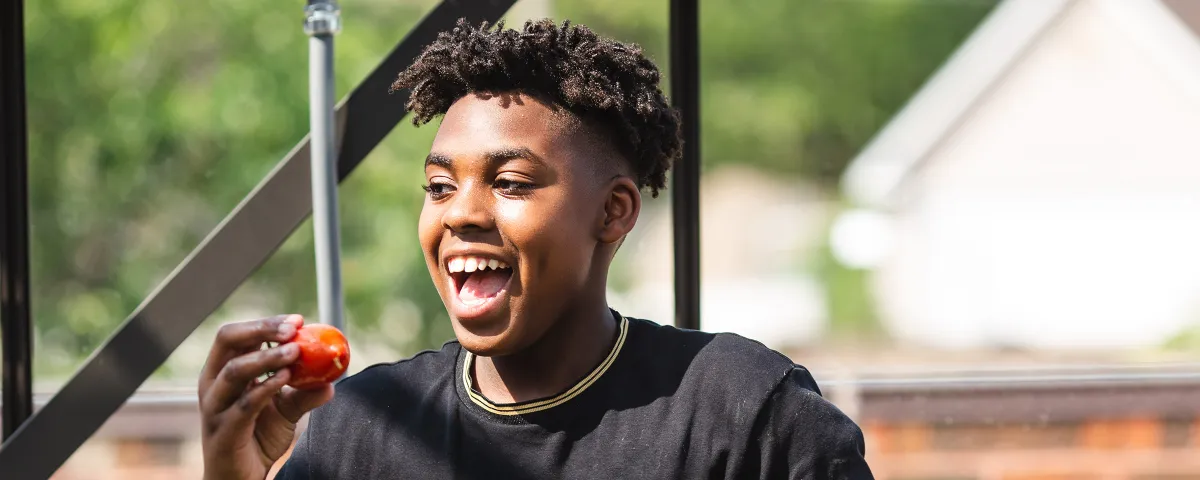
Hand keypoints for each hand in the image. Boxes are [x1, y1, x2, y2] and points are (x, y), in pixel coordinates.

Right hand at [199, 315, 334, 479]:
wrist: (240, 478)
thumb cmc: (258, 437)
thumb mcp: (286, 411)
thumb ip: (305, 393)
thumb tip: (331, 379)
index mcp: (223, 371)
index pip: (239, 334)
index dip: (267, 323)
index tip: (298, 320)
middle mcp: (213, 384)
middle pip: (228, 341)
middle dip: (261, 329)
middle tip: (293, 329)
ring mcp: (214, 407)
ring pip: (234, 370)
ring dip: (267, 357)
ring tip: (295, 351)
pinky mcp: (223, 431)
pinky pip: (243, 404)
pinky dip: (265, 388)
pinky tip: (285, 379)